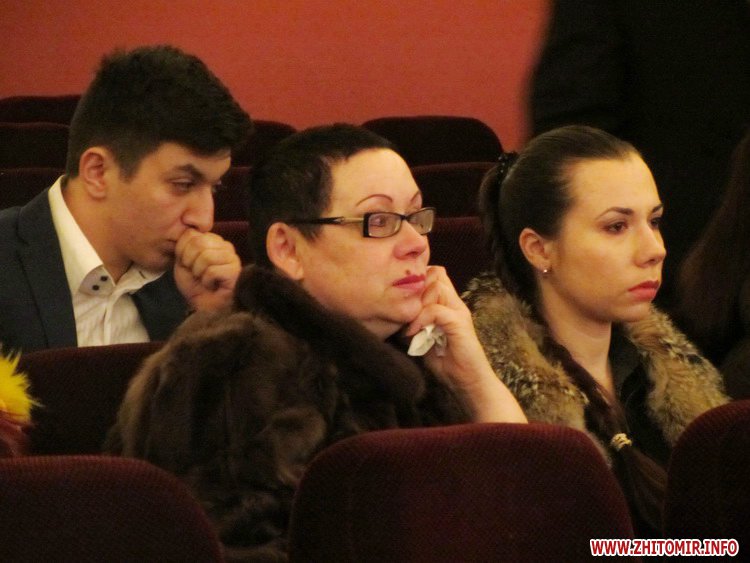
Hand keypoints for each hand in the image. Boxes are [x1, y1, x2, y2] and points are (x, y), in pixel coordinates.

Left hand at [173, 229, 240, 311]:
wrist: (204, 308)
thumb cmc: (195, 286)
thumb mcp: (183, 262)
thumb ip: (185, 245)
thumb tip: (191, 233)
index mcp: (212, 241)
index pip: (191, 234)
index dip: (182, 252)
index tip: (187, 265)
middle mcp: (225, 246)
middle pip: (198, 243)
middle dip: (190, 262)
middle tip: (196, 274)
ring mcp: (232, 258)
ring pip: (206, 256)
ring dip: (199, 273)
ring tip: (205, 280)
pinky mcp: (236, 271)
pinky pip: (213, 270)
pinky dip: (207, 281)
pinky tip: (213, 286)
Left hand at [405, 266, 525, 422]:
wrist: (469, 383)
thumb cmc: (447, 364)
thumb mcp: (424, 339)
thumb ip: (415, 324)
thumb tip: (394, 316)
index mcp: (448, 305)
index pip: (434, 275)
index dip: (416, 282)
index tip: (402, 303)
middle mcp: (455, 304)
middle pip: (435, 274)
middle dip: (415, 290)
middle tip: (405, 313)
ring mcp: (458, 312)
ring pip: (435, 286)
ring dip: (417, 303)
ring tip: (409, 323)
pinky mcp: (459, 323)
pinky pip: (435, 310)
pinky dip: (420, 320)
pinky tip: (412, 334)